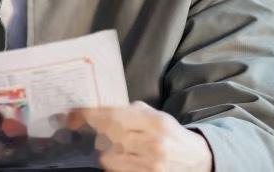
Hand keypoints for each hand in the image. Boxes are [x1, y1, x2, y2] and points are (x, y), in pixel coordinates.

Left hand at [70, 101, 212, 171]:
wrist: (196, 160)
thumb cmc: (171, 135)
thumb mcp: (158, 116)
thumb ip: (133, 110)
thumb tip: (102, 107)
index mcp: (156, 122)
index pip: (116, 115)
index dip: (93, 114)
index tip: (78, 113)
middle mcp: (153, 143)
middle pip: (110, 135)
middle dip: (101, 131)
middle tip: (102, 130)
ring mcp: (150, 164)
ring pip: (109, 156)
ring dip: (107, 150)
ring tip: (119, 147)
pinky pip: (116, 170)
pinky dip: (114, 164)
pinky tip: (123, 158)